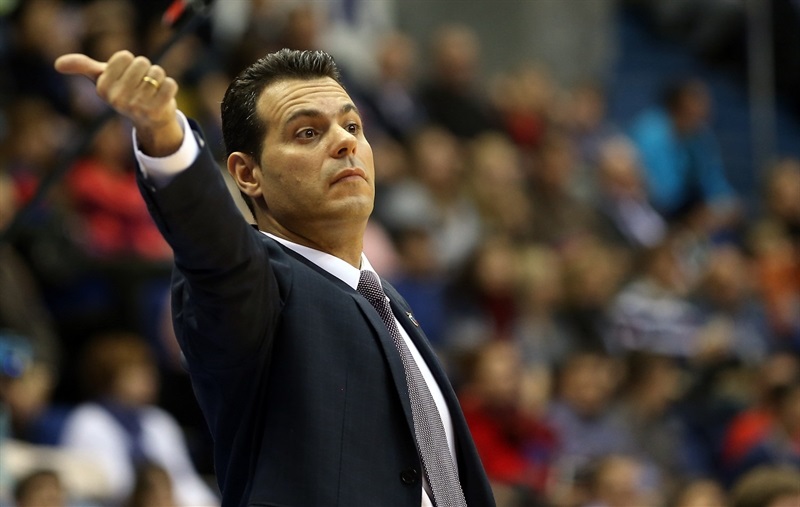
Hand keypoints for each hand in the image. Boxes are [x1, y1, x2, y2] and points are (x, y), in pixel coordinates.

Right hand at [54, 50, 183, 156]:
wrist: (150, 120)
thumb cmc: (125, 92)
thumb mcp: (103, 79)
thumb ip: (83, 67)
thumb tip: (57, 64)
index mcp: (103, 88)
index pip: (124, 56)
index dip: (130, 62)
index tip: (127, 76)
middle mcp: (118, 99)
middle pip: (142, 62)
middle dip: (146, 70)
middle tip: (142, 85)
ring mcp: (138, 107)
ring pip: (157, 72)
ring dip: (158, 78)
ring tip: (152, 91)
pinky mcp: (158, 111)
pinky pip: (170, 84)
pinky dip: (170, 86)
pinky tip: (163, 96)